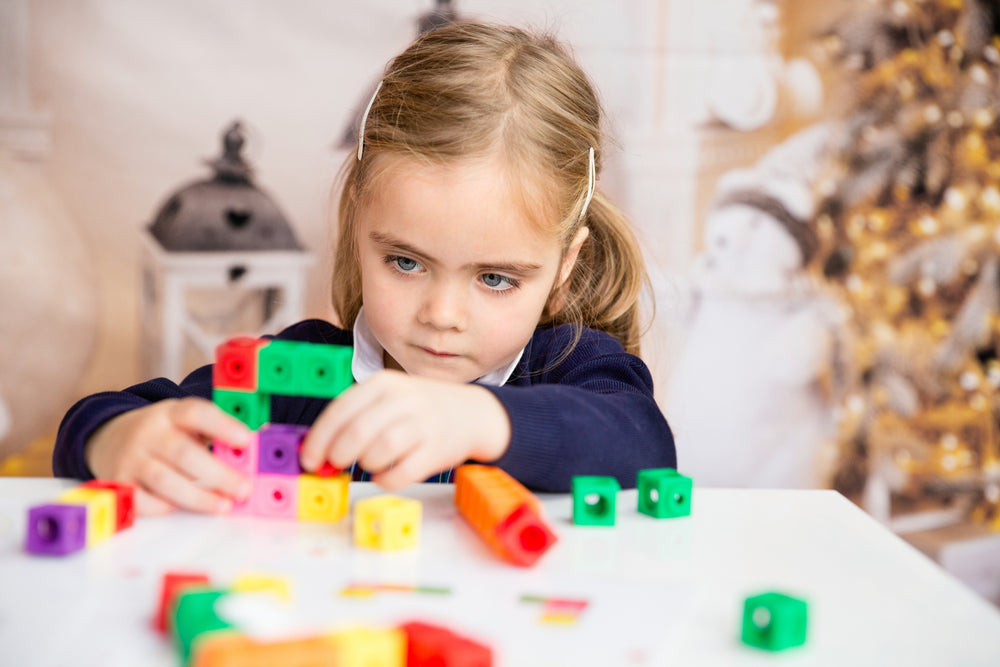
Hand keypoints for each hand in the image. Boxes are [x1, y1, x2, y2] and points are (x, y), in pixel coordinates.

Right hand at [84, 397, 253, 515]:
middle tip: (244, 489)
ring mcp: (131, 458)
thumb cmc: (163, 434)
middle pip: (183, 453)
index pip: (196, 413)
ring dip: (197, 496)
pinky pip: (142, 500)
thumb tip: (254, 448)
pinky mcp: (118, 483)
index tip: (246, 440)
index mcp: (171, 413)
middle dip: (217, 474)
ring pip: (163, 479)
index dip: (222, 425)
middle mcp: (148, 433)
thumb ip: (215, 433)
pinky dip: (163, 507)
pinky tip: (182, 508)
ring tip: (223, 505)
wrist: (108, 438)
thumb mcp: (185, 423)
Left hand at [299, 370, 510, 490]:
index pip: (340, 410)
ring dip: (365, 464)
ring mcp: (423, 424)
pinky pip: (401, 473)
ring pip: (379, 452)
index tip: (308, 459)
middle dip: (338, 454)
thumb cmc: (418, 409)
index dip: (319, 438)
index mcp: (384, 383)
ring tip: (369, 463)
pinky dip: (386, 479)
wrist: (472, 413)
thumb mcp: (387, 398)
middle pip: (357, 432)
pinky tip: (386, 474)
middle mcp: (403, 399)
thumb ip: (354, 417)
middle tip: (334, 465)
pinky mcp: (437, 450)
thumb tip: (315, 450)